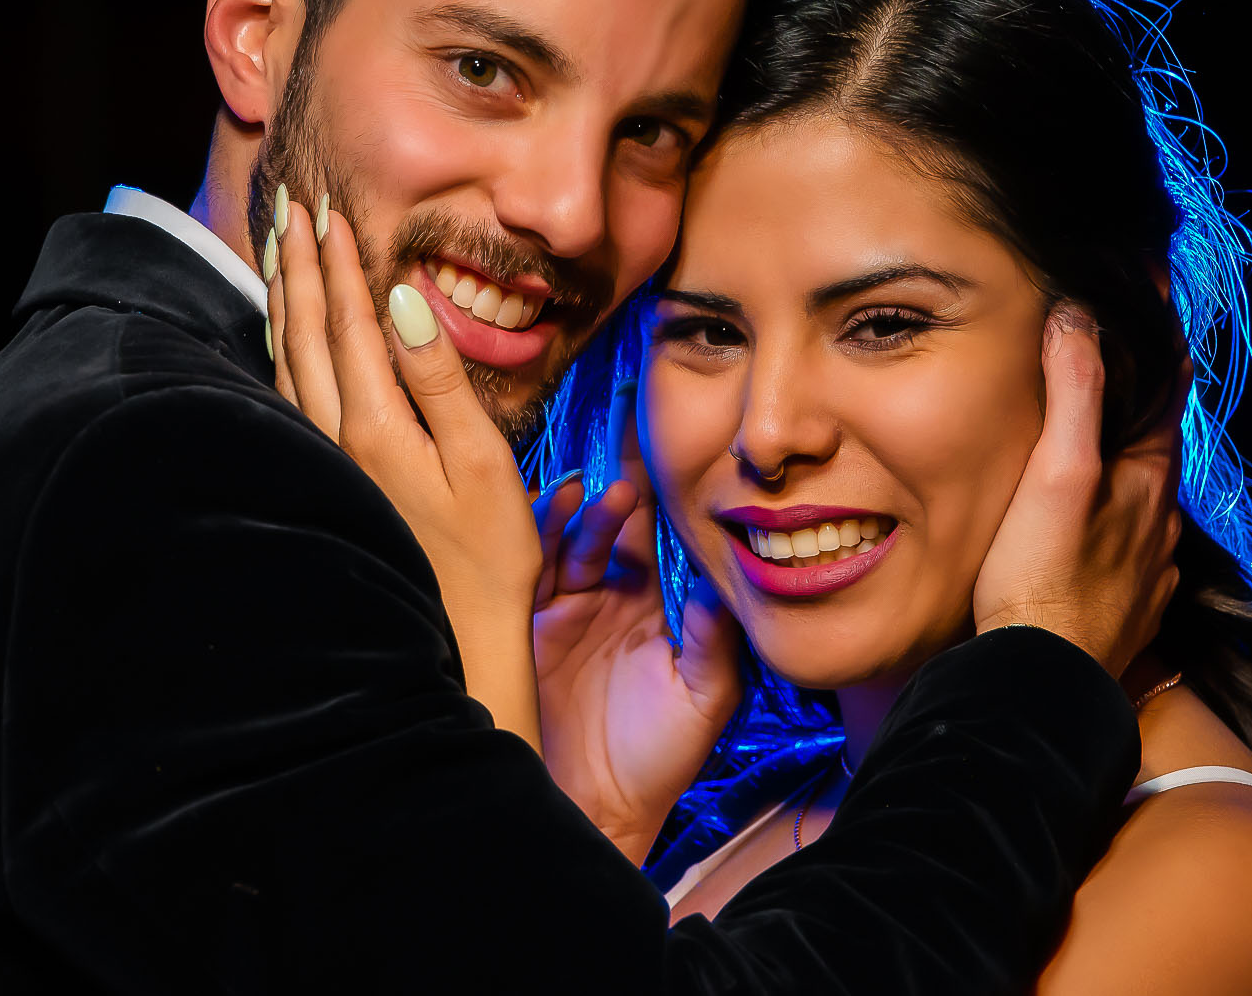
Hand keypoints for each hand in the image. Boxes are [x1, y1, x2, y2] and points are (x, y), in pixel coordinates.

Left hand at [265, 192, 543, 743]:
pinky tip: (281, 332)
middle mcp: (333, 437)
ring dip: (282, 296)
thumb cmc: (487, 558)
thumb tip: (402, 299)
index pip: (349, 319)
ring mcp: (321, 460)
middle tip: (291, 201)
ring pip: (286, 358)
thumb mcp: (481, 463)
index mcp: (375, 425)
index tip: (328, 203)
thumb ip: (438, 378)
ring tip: (277, 245)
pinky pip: (286, 391)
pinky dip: (281, 343)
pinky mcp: (321, 479)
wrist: (454, 644)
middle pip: (305, 329)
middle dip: (299, 260)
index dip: (338, 258)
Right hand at [528, 385, 741, 864]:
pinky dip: (545, 531)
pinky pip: (536, 565)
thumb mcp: (703, 698)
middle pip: (623, 527)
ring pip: (581, 539)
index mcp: (662, 607)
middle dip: (631, 484)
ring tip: (611, 490)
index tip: (685, 454)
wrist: (596, 808)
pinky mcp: (532, 619)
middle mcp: (616, 595)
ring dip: (594, 510)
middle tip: (640, 445)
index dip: (674, 499)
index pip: (669, 539)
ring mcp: (572, 605)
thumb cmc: (659, 758)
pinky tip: (560, 502)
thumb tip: (719, 581)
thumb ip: (713, 639)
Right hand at [973, 307, 1184, 676]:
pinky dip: (1117, 513)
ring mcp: (1148, 565)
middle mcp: (1160, 519)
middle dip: (1140, 396)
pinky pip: (1131, 541)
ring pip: (1145, 494)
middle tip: (1114, 355)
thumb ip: (1075, 396)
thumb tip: (1079, 319)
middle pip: (1157, 440)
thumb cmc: (1040, 579)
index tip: (1156, 286)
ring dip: (1127, 458)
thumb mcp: (1056, 474)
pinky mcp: (1129, 603)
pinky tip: (1093, 522)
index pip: (1168, 388)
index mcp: (1148, 480)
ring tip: (1096, 436)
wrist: (1042, 682)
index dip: (1161, 335)